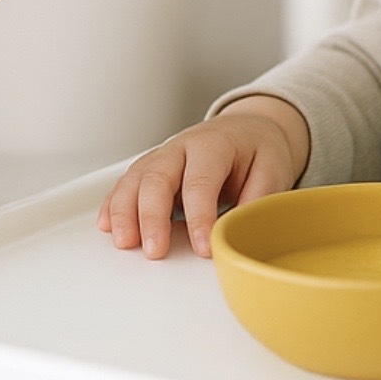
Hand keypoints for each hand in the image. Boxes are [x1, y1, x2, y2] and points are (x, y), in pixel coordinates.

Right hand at [98, 96, 310, 258]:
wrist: (246, 129)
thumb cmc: (258, 150)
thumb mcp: (273, 169)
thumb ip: (258, 199)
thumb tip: (239, 230)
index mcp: (214, 145)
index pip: (201, 181)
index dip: (199, 216)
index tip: (202, 247)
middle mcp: (182, 148)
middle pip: (157, 177)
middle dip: (152, 215)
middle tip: (154, 250)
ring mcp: (162, 157)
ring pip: (134, 179)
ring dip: (125, 211)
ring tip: (125, 242)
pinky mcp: (150, 169)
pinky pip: (126, 183)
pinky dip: (113, 204)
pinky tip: (107, 225)